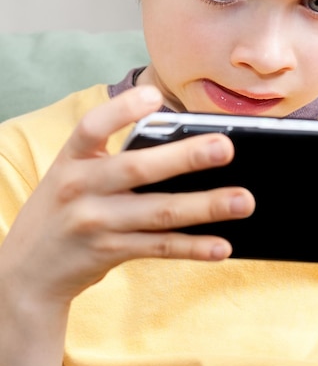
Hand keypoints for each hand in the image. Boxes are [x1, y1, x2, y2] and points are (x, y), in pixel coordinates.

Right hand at [0, 85, 254, 309]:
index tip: (154, 95)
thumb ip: (116, 156)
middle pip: (137, 169)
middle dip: (184, 157)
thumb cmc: (67, 206)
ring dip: (205, 206)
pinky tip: (222, 245)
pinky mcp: (109, 252)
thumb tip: (186, 144)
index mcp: (73, 158)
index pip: (92, 127)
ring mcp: (96, 223)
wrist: (26, 271)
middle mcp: (81, 188)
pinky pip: (159, 248)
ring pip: (158, 213)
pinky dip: (193, 247)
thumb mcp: (76, 173)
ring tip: (243, 200)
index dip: (122, 110)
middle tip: (225, 147)